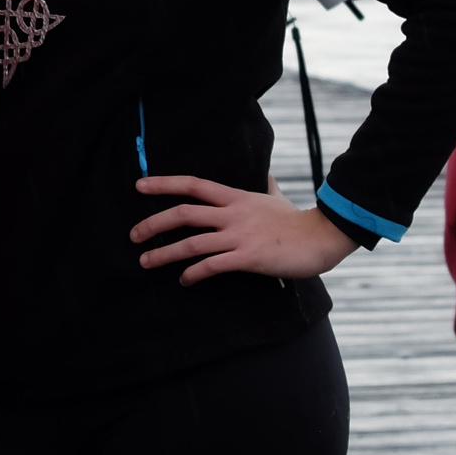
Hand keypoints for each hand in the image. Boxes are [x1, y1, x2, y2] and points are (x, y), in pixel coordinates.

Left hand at [132, 175, 357, 285]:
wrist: (321, 237)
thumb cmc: (297, 220)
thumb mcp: (276, 196)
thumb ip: (265, 185)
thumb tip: (264, 174)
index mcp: (235, 197)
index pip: (192, 185)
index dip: (163, 184)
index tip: (139, 185)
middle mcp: (232, 214)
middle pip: (183, 214)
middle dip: (153, 224)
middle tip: (133, 235)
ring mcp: (238, 236)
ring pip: (191, 243)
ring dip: (164, 253)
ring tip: (146, 261)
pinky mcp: (247, 258)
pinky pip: (212, 266)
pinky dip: (193, 274)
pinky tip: (184, 280)